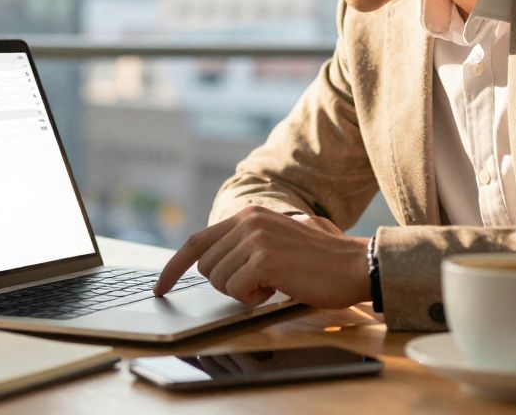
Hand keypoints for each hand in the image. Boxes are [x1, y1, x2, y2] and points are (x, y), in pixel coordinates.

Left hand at [153, 206, 370, 307]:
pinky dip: (254, 299)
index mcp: (248, 215)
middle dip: (227, 284)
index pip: (196, 241)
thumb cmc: (319, 262)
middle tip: (261, 282)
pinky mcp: (264, 258)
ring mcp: (254, 238)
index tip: (160, 288)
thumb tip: (210, 263)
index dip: (174, 267)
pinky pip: (235, 291)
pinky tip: (279, 288)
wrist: (354, 264)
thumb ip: (245, 245)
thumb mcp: (276, 241)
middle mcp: (247, 220)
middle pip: (205, 267)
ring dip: (243, 292)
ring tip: (274, 282)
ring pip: (218, 280)